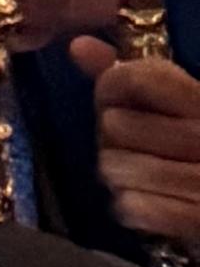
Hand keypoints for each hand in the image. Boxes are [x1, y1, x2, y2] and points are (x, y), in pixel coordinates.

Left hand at [80, 33, 199, 244]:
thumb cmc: (193, 150)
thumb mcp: (177, 106)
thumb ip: (130, 74)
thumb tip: (78, 45)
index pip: (135, 78)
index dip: (110, 87)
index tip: (114, 101)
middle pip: (113, 123)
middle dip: (110, 137)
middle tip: (130, 147)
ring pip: (113, 166)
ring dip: (116, 174)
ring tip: (133, 177)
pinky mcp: (198, 221)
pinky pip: (133, 206)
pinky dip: (129, 207)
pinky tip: (140, 203)